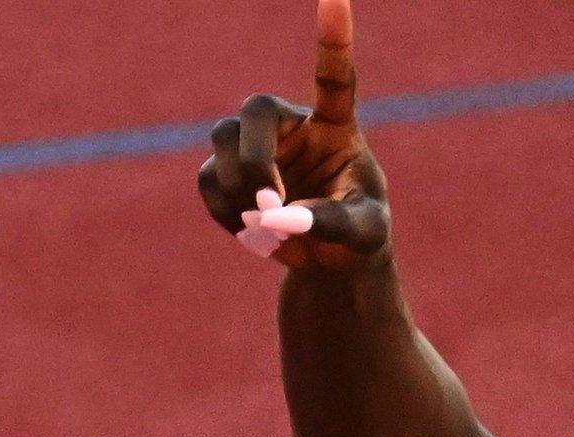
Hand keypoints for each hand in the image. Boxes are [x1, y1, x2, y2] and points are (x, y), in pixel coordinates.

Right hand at [198, 0, 389, 269]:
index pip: (334, 79)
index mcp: (336, 128)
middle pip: (255, 110)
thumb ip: (330, 222)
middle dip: (254, 155)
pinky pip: (210, 182)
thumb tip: (274, 214)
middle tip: (267, 199)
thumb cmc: (360, 237)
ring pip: (223, 141)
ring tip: (267, 224)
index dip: (333, 39)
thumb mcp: (363, 234)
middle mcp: (292, 127)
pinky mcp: (227, 173)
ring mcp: (255, 147)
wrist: (331, 260)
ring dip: (239, 186)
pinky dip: (228, 212)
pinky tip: (253, 232)